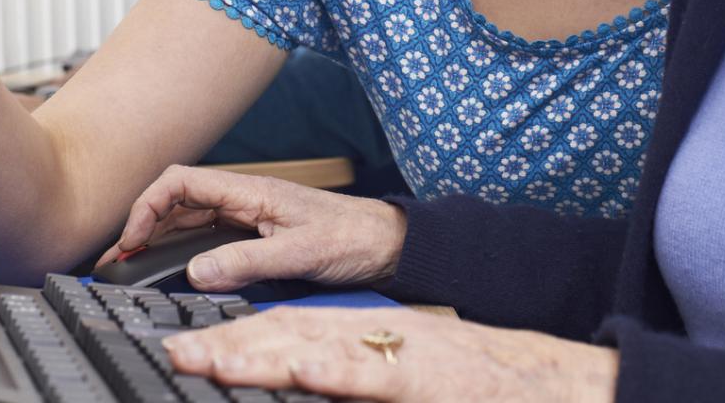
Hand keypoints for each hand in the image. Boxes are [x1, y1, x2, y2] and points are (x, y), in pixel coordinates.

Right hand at [101, 165, 405, 290]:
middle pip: (176, 202)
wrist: (387, 244)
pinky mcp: (255, 235)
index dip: (147, 206)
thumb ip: (247, 262)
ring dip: (156, 238)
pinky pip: (206, 236)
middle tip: (115, 260)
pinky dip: (179, 249)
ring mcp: (247, 216)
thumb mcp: (300, 253)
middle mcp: (243, 199)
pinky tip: (168, 266)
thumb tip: (197, 273)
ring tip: (129, 264)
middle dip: (140, 226)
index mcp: (249, 191)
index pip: (181, 183)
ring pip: (188, 220)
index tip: (132, 240)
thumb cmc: (353, 238)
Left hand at [163, 307, 618, 402]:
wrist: (550, 383)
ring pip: (319, 348)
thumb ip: (351, 386)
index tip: (186, 350)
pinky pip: (373, 375)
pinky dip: (335, 372)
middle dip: (228, 343)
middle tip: (174, 353)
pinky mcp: (427, 379)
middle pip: (289, 334)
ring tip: (209, 360)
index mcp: (367, 342)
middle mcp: (376, 339)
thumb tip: (302, 388)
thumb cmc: (474, 389)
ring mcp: (400, 356)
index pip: (289, 334)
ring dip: (260, 353)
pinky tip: (299, 372)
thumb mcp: (399, 385)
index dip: (235, 339)